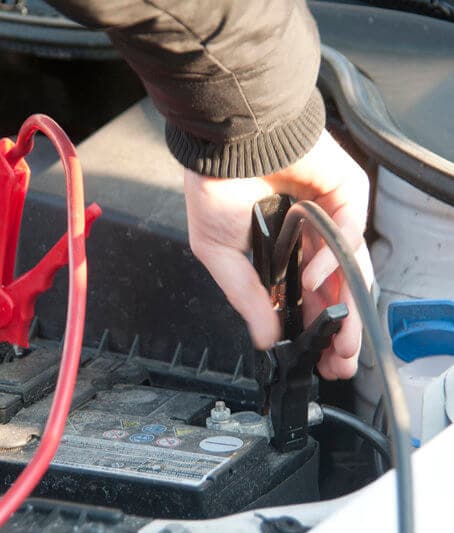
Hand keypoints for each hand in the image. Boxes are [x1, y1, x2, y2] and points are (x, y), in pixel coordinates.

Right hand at [184, 130, 373, 379]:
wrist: (227, 141)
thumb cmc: (213, 188)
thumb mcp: (219, 255)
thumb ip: (247, 298)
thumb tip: (267, 340)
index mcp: (276, 252)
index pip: (300, 296)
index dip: (308, 329)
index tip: (314, 361)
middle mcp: (306, 238)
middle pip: (332, 290)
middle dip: (338, 330)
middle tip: (337, 362)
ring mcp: (327, 218)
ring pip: (348, 270)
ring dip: (346, 308)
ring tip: (338, 338)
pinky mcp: (344, 197)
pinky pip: (347, 236)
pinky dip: (331, 261)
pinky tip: (309, 276)